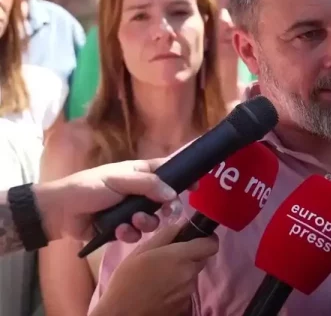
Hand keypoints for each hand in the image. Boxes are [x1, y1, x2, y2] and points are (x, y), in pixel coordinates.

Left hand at [34, 158, 180, 242]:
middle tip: (169, 213)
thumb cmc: (89, 187)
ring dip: (146, 222)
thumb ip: (148, 185)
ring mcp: (131, 211)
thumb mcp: (120, 179)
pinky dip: (130, 233)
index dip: (184, 176)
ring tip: (133, 222)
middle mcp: (139, 192)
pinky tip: (119, 231)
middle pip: (166, 200)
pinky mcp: (122, 229)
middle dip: (168, 208)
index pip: (168, 170)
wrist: (60, 212)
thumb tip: (174, 194)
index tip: (196, 186)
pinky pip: (136, 234)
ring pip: (153, 219)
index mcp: (140, 173)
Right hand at [93, 222, 218, 315]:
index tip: (196, 238)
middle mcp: (189, 274)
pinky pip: (186, 289)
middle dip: (191, 255)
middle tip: (170, 257)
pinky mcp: (184, 305)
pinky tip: (161, 289)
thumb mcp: (140, 251)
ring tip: (161, 275)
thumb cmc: (126, 281)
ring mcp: (188, 291)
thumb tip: (181, 226)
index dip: (206, 239)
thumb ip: (165, 235)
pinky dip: (178, 286)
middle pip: (202, 259)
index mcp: (180, 258)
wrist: (121, 315)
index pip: (211, 244)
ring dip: (183, 271)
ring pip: (193, 274)